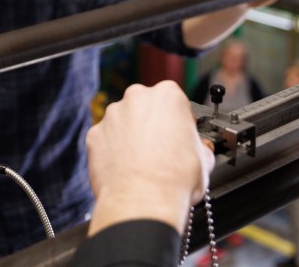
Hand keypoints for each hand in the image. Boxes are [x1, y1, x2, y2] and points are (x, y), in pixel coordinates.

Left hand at [85, 81, 213, 235]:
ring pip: (124, 122)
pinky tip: (125, 169)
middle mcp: (136, 98)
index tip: (181, 137)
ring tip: (143, 164)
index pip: (176, 102)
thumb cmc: (175, 181)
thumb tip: (202, 150)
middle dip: (153, 126)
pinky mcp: (94, 135)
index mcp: (168, 95)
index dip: (180, 122)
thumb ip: (201, 146)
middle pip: (147, 108)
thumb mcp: (205, 160)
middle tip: (162, 151)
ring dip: (132, 137)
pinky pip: (106, 140)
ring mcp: (112, 116)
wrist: (142, 204)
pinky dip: (113, 151)